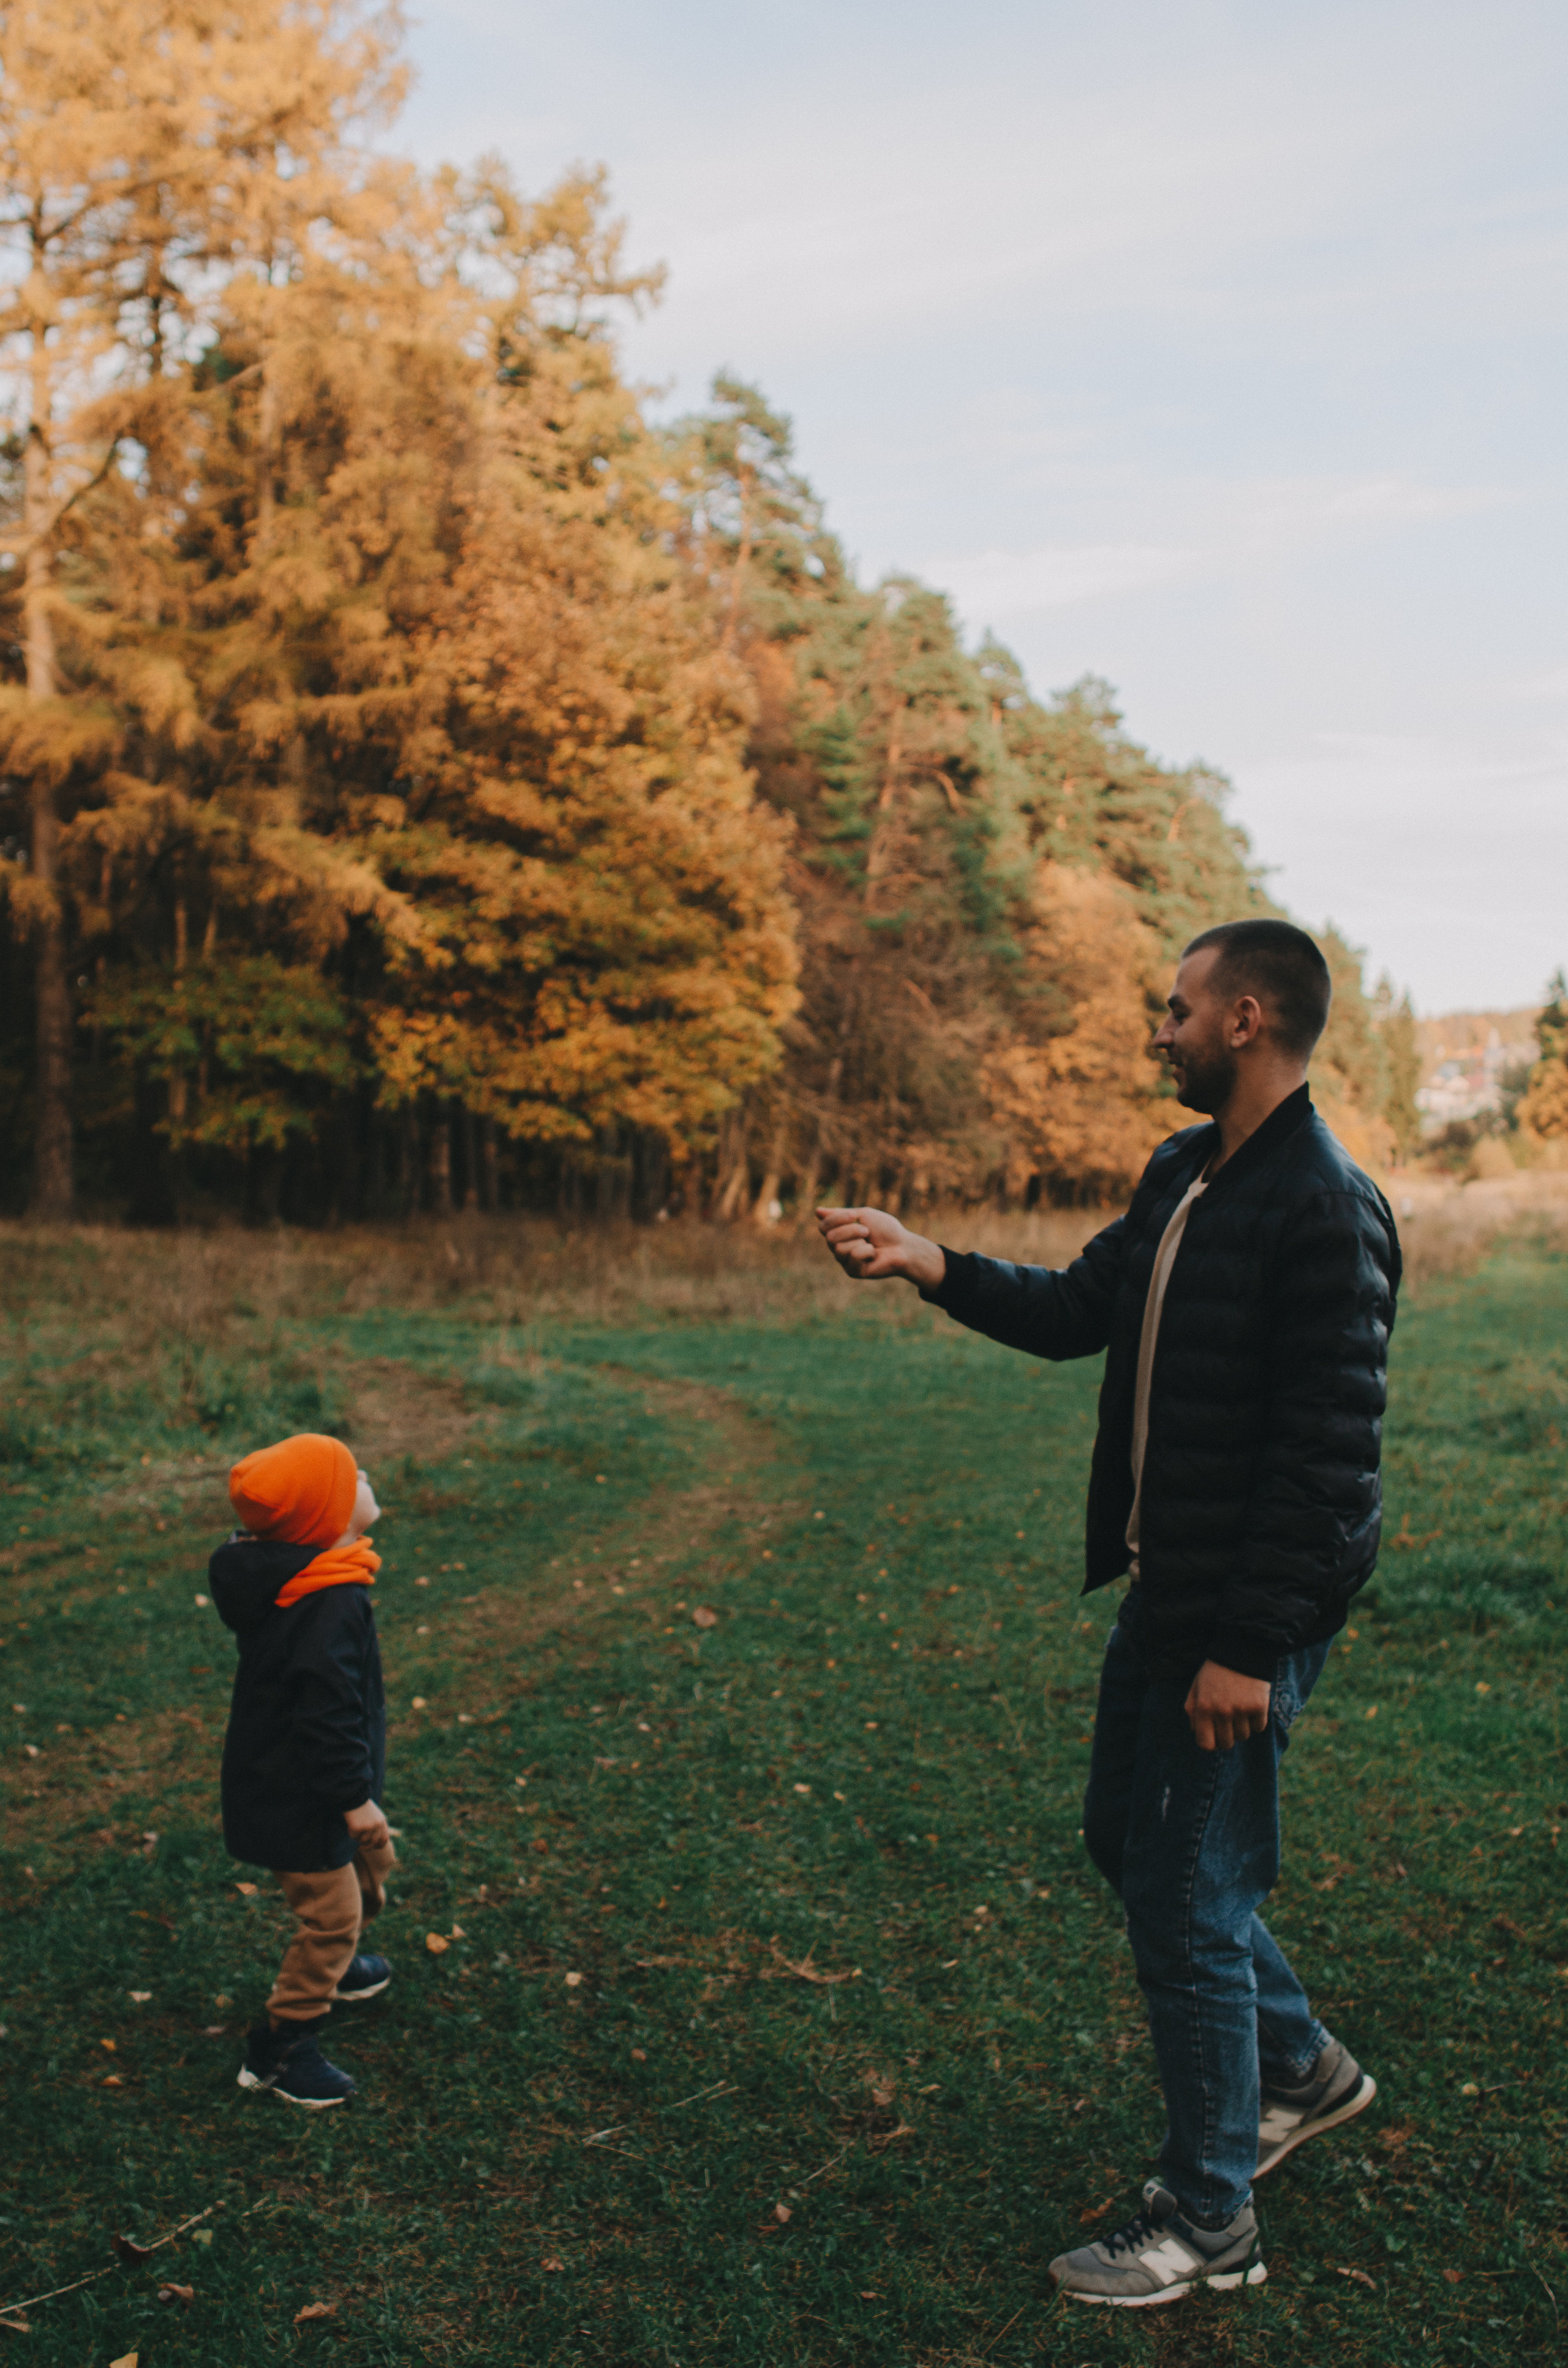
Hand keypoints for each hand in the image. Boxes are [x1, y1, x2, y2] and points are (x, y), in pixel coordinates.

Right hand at [343, 1798, 389, 1848]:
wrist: (353, 1797)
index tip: (374, 1847)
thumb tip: (374, 1841)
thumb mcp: (374, 1815)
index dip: (379, 1845)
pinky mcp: (358, 1827)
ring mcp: (367, 1826)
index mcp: (382, 1821)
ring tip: (355, 1825)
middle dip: (366, 1846)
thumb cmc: (362, 1806)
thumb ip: (376, 1826)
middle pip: (373, 1842)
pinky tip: (351, 1822)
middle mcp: (377, 1824)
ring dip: (357, 1836)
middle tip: (361, 1847)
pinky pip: (353, 1836)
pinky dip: (351, 1832)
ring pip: (362, 1840)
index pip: (385, 1838)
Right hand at [816, 1205, 944, 1290]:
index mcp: (839, 1233)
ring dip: (860, 1240)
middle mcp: (839, 1248)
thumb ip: (840, 1215)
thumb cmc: (886, 1230)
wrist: (903, 1245)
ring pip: (839, 1248)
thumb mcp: (863, 1215)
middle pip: (830, 1238)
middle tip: (867, 1232)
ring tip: (871, 1243)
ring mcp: (845, 1261)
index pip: (823, 1227)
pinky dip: (867, 1251)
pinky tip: (874, 1255)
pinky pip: (853, 1257)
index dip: (836, 1219)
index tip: (854, 1215)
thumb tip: (817, 1211)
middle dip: (851, 1230)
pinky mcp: (853, 1272)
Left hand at [1183, 1661, 1270, 1752]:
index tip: (1215, 1736)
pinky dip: (1256, 1721)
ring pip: (1243, 1736)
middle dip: (1227, 1735)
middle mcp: (1222, 1711)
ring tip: (1240, 1709)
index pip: (1206, 1744)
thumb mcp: (1196, 1686)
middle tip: (1228, 1721)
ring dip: (1242, 1727)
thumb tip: (1195, 1732)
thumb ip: (1192, 1710)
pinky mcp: (1259, 1707)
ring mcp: (1241, 1710)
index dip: (1211, 1743)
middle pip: (1226, 1744)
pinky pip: (1258, 1728)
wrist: (1241, 1651)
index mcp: (1203, 1707)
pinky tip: (1251, 1706)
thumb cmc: (1215, 1671)